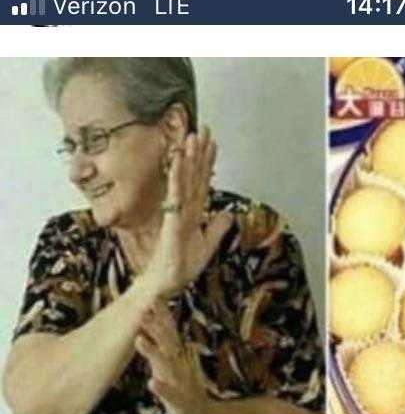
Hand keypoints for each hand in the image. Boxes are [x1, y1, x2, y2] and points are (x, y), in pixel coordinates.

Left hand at [136, 302, 209, 413]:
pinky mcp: (180, 403)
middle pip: (168, 343)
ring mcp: (181, 384)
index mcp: (180, 359)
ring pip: (166, 365)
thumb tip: (183, 338)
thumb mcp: (185, 371)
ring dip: (154, 352)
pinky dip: (162, 389)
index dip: (162, 316)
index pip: (171, 334)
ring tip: (139, 340)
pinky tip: (151, 383)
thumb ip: (181, 354)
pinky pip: (170, 395)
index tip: (152, 297)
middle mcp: (181, 368)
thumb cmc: (191, 394)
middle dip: (156, 327)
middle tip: (143, 310)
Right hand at [143, 128, 232, 300]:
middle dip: (200, 153)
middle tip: (204, 129)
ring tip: (192, 136)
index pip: (202, 183)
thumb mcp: (207, 246)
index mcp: (193, 213)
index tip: (212, 143)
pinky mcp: (172, 221)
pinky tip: (178, 161)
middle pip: (195, 176)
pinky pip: (175, 196)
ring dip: (188, 158)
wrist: (166, 284)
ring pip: (184, 180)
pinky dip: (177, 178)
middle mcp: (185, 209)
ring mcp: (177, 213)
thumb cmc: (180, 267)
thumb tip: (229, 214)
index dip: (208, 163)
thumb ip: (217, 229)